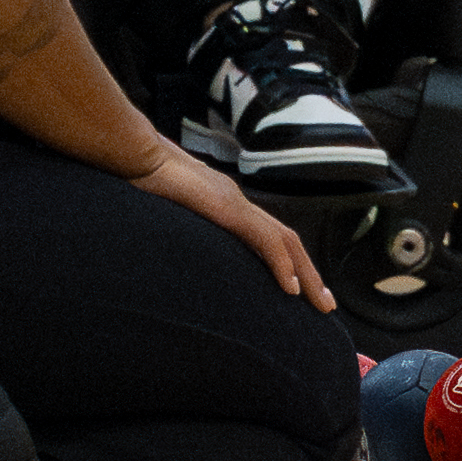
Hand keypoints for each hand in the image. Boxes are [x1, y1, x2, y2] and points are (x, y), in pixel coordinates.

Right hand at [142, 141, 328, 306]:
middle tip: (325, 304)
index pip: (266, 236)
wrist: (135, 156)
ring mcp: (235, 204)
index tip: (296, 289)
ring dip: (306, 274)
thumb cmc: (142, 181)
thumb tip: (171, 251)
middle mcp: (237, 203)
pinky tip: (290, 288)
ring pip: (285, 241)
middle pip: (285, 240)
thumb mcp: (165, 214)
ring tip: (319, 302)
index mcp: (225, 205)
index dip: (286, 262)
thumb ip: (179, 228)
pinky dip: (282, 264)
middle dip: (308, 273)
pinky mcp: (229, 210)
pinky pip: (265, 239)